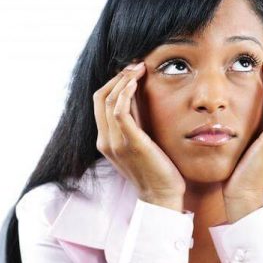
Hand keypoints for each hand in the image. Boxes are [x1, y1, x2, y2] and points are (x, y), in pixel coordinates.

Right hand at [94, 62, 185, 210]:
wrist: (162, 196)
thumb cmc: (156, 170)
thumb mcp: (141, 142)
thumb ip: (135, 123)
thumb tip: (138, 98)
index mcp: (105, 140)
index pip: (100, 102)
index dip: (113, 82)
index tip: (131, 71)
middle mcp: (105, 141)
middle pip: (100, 97)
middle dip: (117, 77)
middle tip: (136, 66)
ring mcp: (115, 143)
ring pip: (109, 100)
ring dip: (123, 80)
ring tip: (139, 69)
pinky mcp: (130, 143)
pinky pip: (120, 111)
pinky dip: (126, 93)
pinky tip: (137, 83)